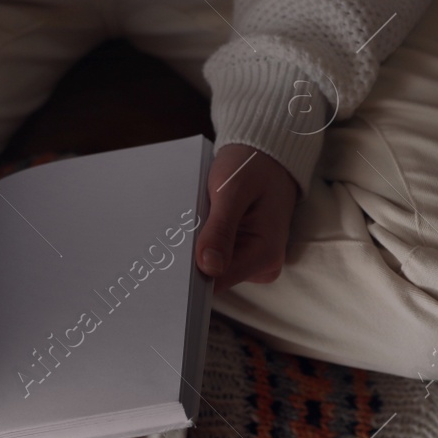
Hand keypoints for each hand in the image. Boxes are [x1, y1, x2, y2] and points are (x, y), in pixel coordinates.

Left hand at [195, 144, 298, 291]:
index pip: (219, 281)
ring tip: (197, 218)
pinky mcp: (244, 252)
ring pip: (212, 266)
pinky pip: (216, 255)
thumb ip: (221, 229)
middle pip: (214, 276)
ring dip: (198, 245)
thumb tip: (209, 267)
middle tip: (183, 226)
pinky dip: (204, 240)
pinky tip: (203, 221)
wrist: (267, 156)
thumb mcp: (233, 190)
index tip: (171, 257)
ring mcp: (253, 260)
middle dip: (194, 255)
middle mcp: (263, 264)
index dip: (192, 273)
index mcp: (265, 254)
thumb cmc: (252, 167)